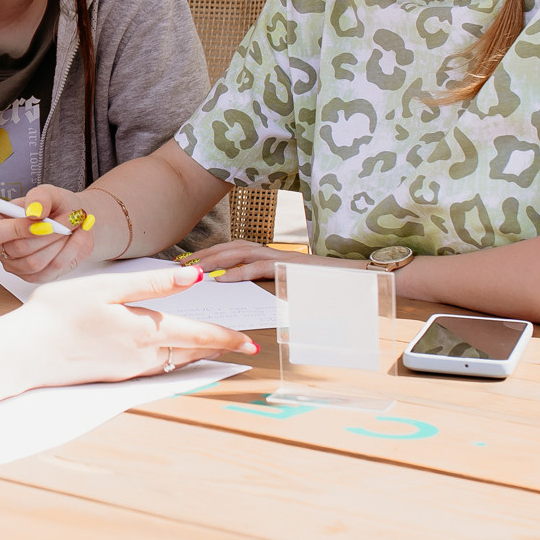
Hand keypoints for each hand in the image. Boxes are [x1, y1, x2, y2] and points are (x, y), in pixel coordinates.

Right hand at [0, 184, 99, 281]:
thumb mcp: (48, 192)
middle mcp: (1, 248)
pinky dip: (70, 251)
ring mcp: (17, 266)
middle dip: (48, 232)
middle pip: (19, 248)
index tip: (42, 218)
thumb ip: (39, 197)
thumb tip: (33, 211)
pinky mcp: (35, 276)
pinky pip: (52, 269)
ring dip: (60, 242)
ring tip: (72, 225)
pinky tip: (76, 237)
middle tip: (69, 217)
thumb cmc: (55, 206)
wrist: (73, 219)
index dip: (17, 228)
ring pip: (35, 262)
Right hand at [5, 264, 252, 383]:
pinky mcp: (112, 375)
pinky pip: (152, 368)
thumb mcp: (106, 288)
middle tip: (238, 346)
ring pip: (171, 362)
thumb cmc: (58, 315)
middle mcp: (141, 357)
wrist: (24, 354)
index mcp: (145, 332)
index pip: (197, 336)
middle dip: (214, 348)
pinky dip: (168, 360)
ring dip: (192, 354)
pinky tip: (165, 353)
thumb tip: (194, 277)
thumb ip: (152, 284)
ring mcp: (127, 370)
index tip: (251, 344)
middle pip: (188, 353)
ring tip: (209, 347)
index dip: (226, 339)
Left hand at [180, 241, 363, 281]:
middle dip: (205, 254)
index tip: (190, 260)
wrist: (359, 281)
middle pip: (232, 247)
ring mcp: (282, 258)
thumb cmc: (327, 289)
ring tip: (193, 268)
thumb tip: (242, 292)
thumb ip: (270, 286)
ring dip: (215, 260)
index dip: (212, 253)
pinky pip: (259, 268)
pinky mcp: (290, 267)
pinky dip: (238, 272)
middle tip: (181, 262)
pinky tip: (221, 279)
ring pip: (241, 253)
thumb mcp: (292, 287)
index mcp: (273, 256)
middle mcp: (275, 252)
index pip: (237, 249)